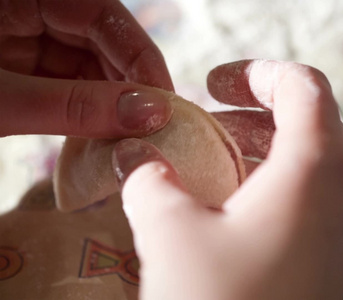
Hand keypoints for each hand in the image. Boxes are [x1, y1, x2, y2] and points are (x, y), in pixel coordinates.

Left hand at [0, 0, 173, 137]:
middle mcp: (31, 11)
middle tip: (155, 127)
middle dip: (130, 85)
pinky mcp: (23, 69)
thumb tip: (151, 113)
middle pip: (103, 42)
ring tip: (132, 138)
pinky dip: (89, 112)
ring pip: (90, 67)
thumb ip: (75, 106)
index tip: (166, 103)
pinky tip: (106, 136)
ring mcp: (26, 40)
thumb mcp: (3, 101)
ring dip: (113, 104)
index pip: (102, 14)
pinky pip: (70, 86)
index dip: (141, 58)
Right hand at [112, 60, 342, 299]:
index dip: (259, 73)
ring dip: (271, 153)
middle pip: (314, 123)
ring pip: (320, 165)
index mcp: (318, 168)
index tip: (216, 81)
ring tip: (221, 163)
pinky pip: (323, 203)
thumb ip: (153, 182)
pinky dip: (285, 189)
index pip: (304, 87)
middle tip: (210, 124)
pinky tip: (244, 211)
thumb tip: (146, 164)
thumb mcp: (170, 234)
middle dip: (258, 115)